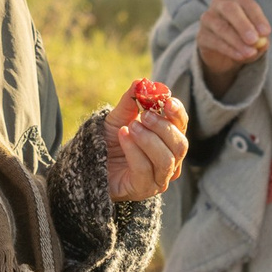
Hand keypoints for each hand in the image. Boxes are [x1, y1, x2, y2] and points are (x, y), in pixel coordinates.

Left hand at [107, 85, 188, 201]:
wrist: (89, 164)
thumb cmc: (109, 142)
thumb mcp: (118, 117)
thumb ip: (130, 101)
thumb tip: (140, 82)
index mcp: (168, 140)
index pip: (182, 126)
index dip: (178, 113)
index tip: (167, 101)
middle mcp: (170, 161)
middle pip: (180, 145)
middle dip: (162, 128)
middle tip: (143, 115)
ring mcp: (159, 178)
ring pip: (166, 159)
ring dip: (148, 140)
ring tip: (129, 127)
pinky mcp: (144, 189)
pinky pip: (145, 170)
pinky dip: (134, 151)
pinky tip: (123, 137)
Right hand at [196, 0, 270, 94]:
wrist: (226, 56)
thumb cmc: (245, 38)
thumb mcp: (257, 39)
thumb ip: (261, 39)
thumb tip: (263, 42)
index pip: (246, 2)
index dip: (257, 17)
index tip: (266, 32)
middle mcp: (218, 4)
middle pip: (230, 9)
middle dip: (243, 25)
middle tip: (254, 40)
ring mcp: (207, 19)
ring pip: (221, 27)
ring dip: (237, 41)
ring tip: (250, 52)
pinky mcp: (201, 36)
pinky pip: (214, 41)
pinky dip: (229, 50)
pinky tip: (240, 56)